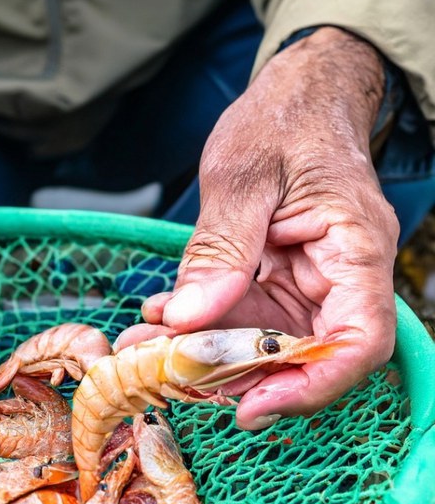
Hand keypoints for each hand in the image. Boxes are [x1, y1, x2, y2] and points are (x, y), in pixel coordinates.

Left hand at [118, 28, 397, 428]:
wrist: (295, 96)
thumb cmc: (283, 119)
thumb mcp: (243, 177)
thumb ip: (219, 249)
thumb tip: (188, 319)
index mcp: (353, 247)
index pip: (358, 340)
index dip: (311, 386)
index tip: (250, 407)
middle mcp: (339, 275)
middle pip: (303, 353)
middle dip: (236, 374)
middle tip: (170, 376)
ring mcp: (309, 281)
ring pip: (265, 341)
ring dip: (207, 354)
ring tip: (146, 350)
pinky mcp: (279, 280)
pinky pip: (244, 317)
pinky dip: (203, 326)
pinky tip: (158, 320)